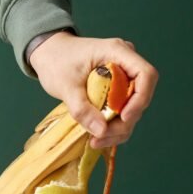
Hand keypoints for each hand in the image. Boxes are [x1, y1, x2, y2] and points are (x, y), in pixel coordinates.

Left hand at [29, 31, 157, 148]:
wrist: (47, 53)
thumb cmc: (55, 61)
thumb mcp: (65, 86)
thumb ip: (82, 108)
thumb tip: (101, 131)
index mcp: (117, 52)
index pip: (145, 75)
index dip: (140, 99)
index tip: (124, 117)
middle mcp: (125, 63)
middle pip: (140, 95)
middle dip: (125, 120)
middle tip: (101, 136)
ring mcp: (122, 75)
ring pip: (132, 106)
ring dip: (118, 127)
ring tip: (96, 141)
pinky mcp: (116, 88)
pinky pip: (121, 108)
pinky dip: (112, 124)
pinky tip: (98, 136)